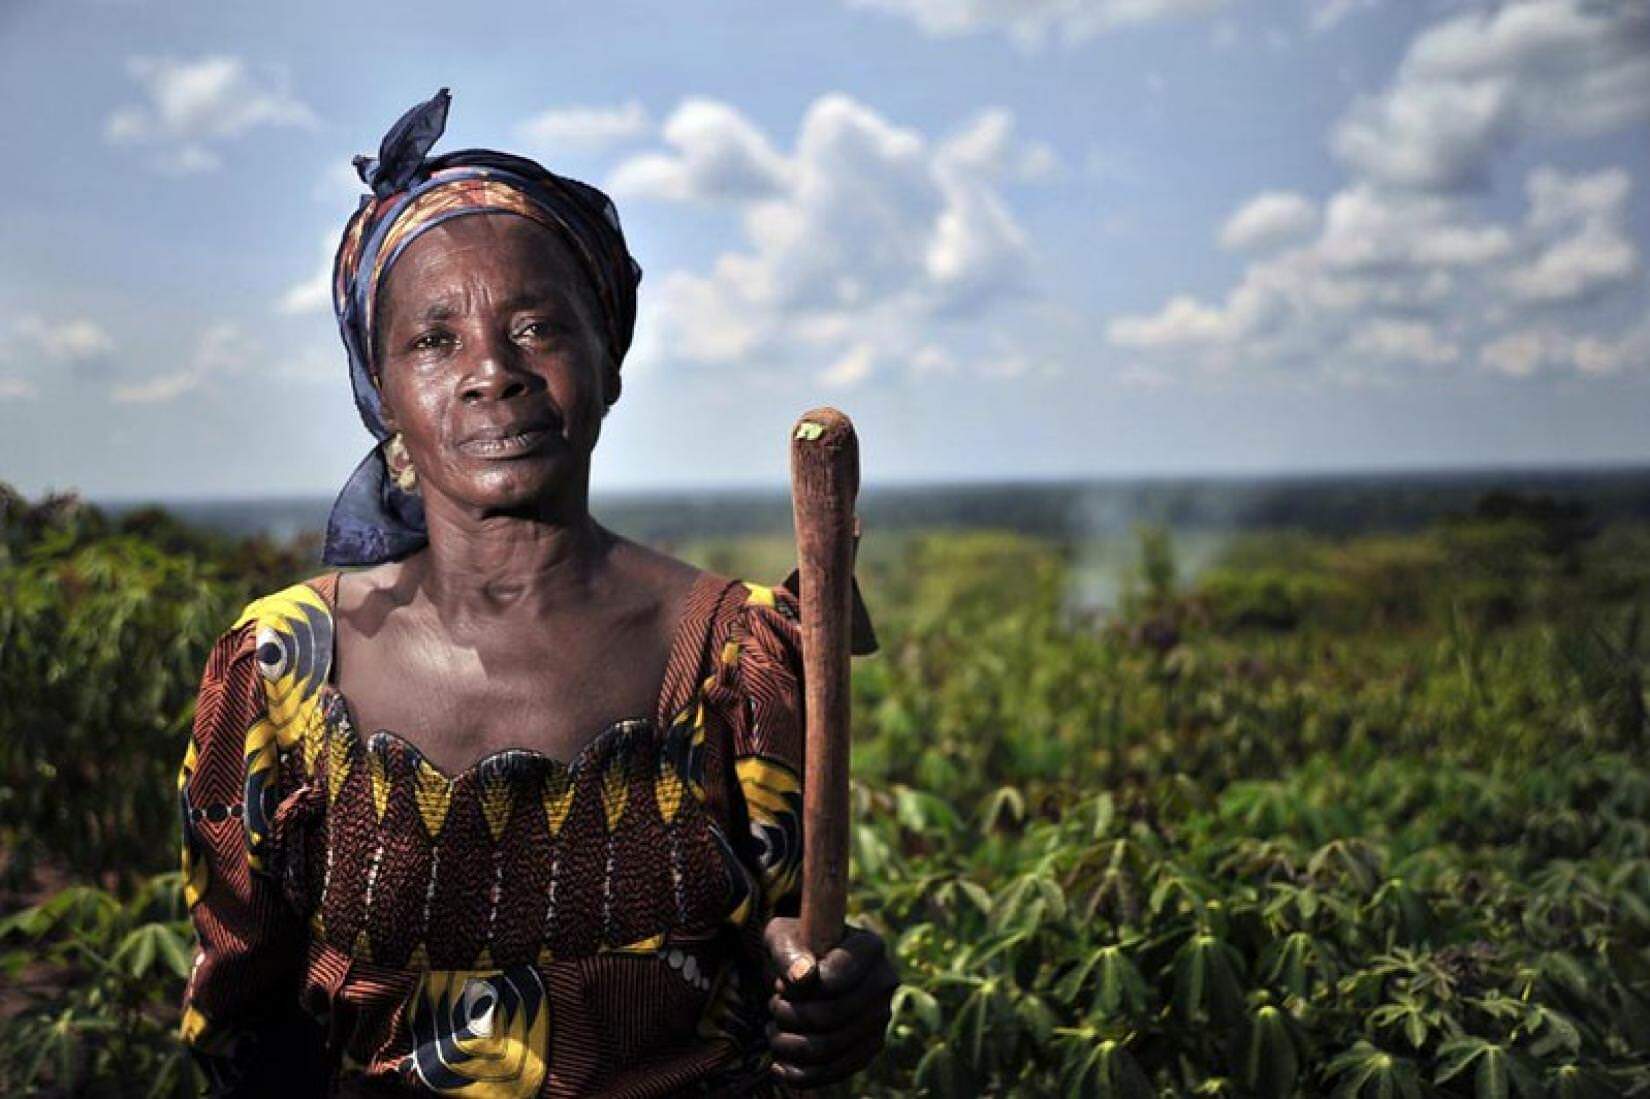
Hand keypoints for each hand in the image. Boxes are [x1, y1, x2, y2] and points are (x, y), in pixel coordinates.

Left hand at [763, 918, 899, 1090]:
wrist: (807, 970)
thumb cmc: (795, 948)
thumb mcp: (783, 938)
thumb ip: (789, 952)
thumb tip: (803, 978)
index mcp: (870, 947)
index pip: (832, 979)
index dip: (797, 988)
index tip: (782, 984)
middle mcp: (885, 982)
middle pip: (830, 1016)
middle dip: (789, 1016)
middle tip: (773, 1006)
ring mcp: (881, 1018)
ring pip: (829, 1047)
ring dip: (788, 1044)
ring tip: (773, 1030)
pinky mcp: (871, 1047)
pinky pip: (836, 1071)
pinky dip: (801, 1074)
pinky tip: (779, 1066)